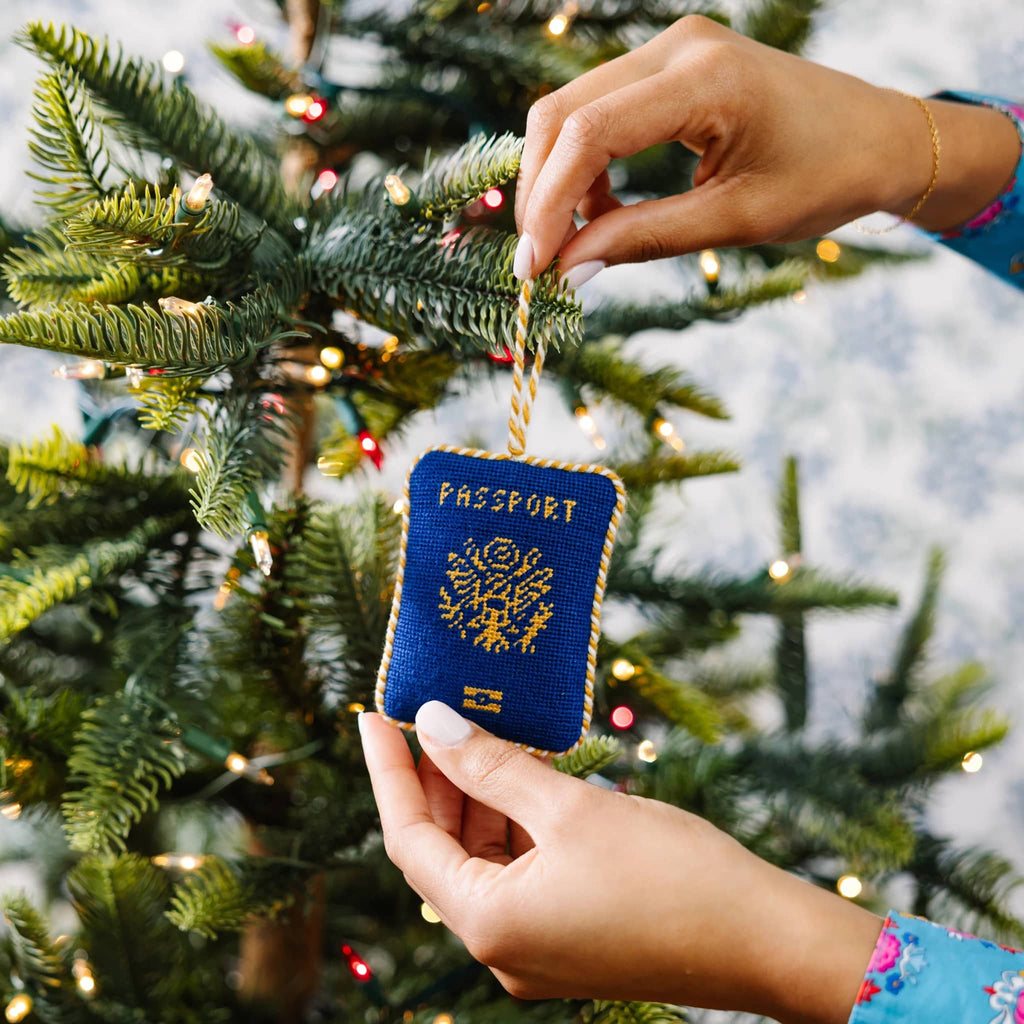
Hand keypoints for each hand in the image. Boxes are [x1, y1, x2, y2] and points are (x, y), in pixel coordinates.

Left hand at [359, 703, 881, 1023]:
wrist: (766, 940)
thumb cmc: (672, 875)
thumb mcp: (572, 809)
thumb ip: (494, 766)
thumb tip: (435, 723)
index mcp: (489, 924)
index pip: (409, 838)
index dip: (389, 771)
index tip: (372, 714)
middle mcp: (503, 946)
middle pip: (444, 850)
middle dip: (439, 778)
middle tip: (435, 710)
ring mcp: (538, 947)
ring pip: (485, 859)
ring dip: (482, 796)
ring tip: (485, 729)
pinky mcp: (571, 937)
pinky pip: (522, 871)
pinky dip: (517, 822)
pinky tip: (530, 772)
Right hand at [513, 15, 1022, 284]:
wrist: (881, 139)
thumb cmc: (825, 179)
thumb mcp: (734, 221)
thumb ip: (644, 238)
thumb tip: (569, 269)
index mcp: (704, 80)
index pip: (589, 134)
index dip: (548, 204)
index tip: (535, 266)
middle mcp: (679, 48)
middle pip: (564, 112)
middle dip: (540, 190)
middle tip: (540, 260)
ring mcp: (674, 49)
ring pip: (573, 108)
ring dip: (559, 177)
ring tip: (576, 239)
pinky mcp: (673, 64)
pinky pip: (602, 108)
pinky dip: (586, 162)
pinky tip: (601, 207)